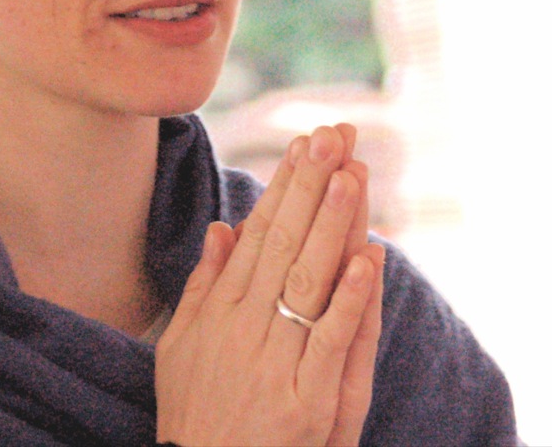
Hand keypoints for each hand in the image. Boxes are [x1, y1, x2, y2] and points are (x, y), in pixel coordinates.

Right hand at [156, 126, 385, 445]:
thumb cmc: (198, 419)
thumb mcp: (183, 351)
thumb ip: (205, 288)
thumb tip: (222, 227)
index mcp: (222, 313)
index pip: (260, 234)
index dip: (285, 186)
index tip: (306, 141)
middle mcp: (245, 330)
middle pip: (285, 244)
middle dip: (311, 186)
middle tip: (334, 134)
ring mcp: (275, 364)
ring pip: (308, 281)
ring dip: (332, 225)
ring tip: (352, 174)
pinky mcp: (305, 402)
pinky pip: (329, 340)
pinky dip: (349, 299)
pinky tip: (368, 258)